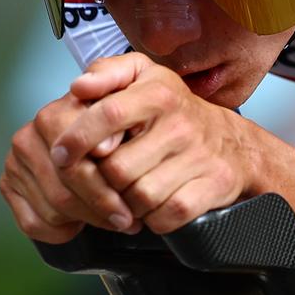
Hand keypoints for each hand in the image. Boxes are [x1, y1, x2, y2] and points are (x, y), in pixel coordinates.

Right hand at [0, 90, 137, 242]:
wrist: (89, 137)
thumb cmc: (111, 132)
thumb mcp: (123, 123)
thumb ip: (116, 128)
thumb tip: (103, 149)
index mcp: (52, 117)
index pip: (72, 166)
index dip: (103, 192)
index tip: (128, 209)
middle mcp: (26, 138)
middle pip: (61, 194)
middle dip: (97, 213)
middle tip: (125, 223)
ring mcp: (14, 163)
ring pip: (51, 213)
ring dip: (84, 222)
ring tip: (110, 220)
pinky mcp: (6, 186)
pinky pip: (32, 224)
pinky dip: (60, 232)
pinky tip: (80, 222)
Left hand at [50, 55, 257, 233]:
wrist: (234, 145)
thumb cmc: (176, 114)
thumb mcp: (144, 79)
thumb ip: (107, 74)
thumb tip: (78, 87)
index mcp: (158, 92)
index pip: (108, 114)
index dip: (78, 138)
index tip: (60, 154)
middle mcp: (180, 124)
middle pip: (117, 169)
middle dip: (103, 181)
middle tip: (103, 179)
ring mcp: (198, 157)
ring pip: (139, 197)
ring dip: (127, 203)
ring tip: (129, 192)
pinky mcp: (211, 187)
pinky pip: (165, 217)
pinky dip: (153, 220)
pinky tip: (152, 206)